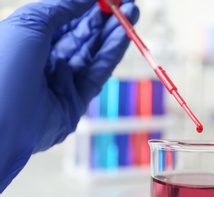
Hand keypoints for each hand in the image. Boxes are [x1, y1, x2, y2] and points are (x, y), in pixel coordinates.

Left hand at [0, 0, 138, 192]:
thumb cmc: (3, 68)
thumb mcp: (29, 25)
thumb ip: (61, 8)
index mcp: (29, 41)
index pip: (64, 18)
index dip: (86, 5)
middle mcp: (46, 60)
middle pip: (82, 34)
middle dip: (105, 16)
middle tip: (126, 1)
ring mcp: (62, 81)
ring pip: (94, 52)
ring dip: (114, 32)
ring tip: (132, 12)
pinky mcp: (76, 101)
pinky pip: (98, 72)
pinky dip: (113, 53)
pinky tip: (125, 35)